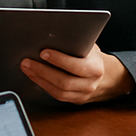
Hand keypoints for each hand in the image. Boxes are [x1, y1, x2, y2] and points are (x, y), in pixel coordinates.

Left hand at [19, 42, 134, 103]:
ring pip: (58, 91)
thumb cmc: (93, 57)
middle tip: (27, 61)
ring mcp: (83, 95)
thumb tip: (51, 35)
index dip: (59, 60)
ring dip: (39, 79)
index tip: (43, 52)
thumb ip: (76, 43)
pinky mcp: (75, 100)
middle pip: (64, 81)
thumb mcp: (90, 47)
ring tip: (26, 67)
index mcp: (95, 68)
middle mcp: (90, 84)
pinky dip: (43, 85)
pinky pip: (57, 95)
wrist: (108, 77)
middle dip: (42, 71)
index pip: (76, 66)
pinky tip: (33, 76)